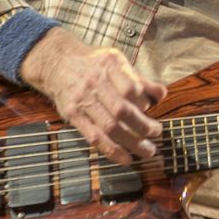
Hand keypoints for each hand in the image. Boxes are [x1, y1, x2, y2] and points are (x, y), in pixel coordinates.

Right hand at [20, 27, 166, 165]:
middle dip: (143, 126)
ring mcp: (82, 100)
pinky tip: (126, 158)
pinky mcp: (73, 115)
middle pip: (121, 110)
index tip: (152, 108)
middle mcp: (95, 83)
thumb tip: (162, 94)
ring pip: (109, 126)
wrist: (55, 62)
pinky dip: (111, 150)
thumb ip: (139, 78)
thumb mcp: (116, 60)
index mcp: (109, 66)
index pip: (130, 87)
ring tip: (148, 150)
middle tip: (157, 133)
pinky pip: (93, 136)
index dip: (144, 101)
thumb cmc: (92, 63)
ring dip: (131, 142)